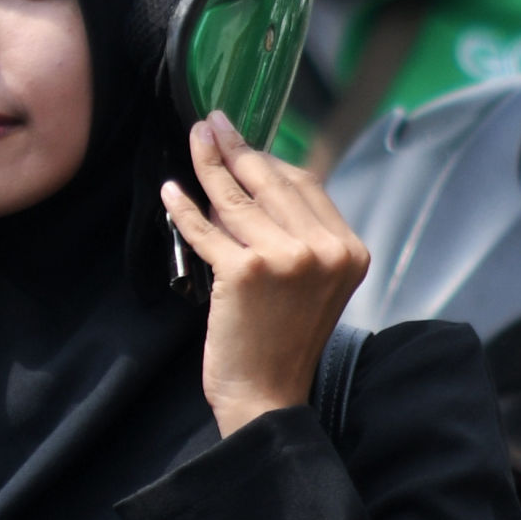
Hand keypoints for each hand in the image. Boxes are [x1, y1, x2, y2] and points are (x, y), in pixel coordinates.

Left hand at [163, 111, 371, 437]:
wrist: (268, 396)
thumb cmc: (283, 341)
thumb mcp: (310, 284)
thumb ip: (295, 235)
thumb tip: (249, 182)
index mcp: (349, 251)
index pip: (306, 186)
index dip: (271, 160)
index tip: (245, 143)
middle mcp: (324, 250)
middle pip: (272, 182)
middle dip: (238, 148)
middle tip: (214, 123)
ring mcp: (286, 259)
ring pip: (236, 198)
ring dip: (209, 163)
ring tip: (195, 139)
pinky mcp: (244, 272)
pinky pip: (206, 229)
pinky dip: (183, 208)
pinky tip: (171, 190)